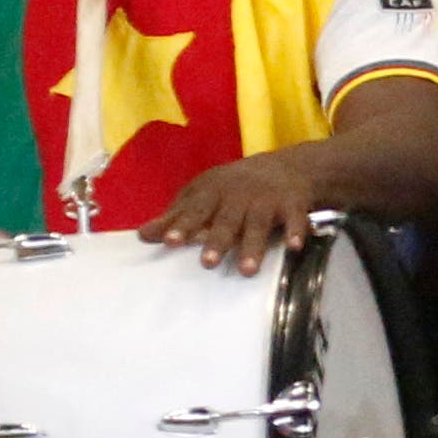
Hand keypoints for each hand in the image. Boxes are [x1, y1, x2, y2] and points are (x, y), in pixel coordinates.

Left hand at [144, 151, 321, 271]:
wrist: (287, 167)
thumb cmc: (234, 187)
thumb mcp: (204, 195)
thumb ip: (176, 216)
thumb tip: (142, 236)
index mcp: (213, 191)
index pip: (195, 209)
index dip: (182, 225)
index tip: (169, 241)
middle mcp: (239, 194)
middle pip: (226, 219)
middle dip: (217, 240)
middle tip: (207, 263)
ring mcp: (266, 199)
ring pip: (257, 224)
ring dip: (252, 246)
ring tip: (246, 271)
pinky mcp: (292, 205)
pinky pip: (295, 219)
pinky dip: (296, 231)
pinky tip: (294, 248)